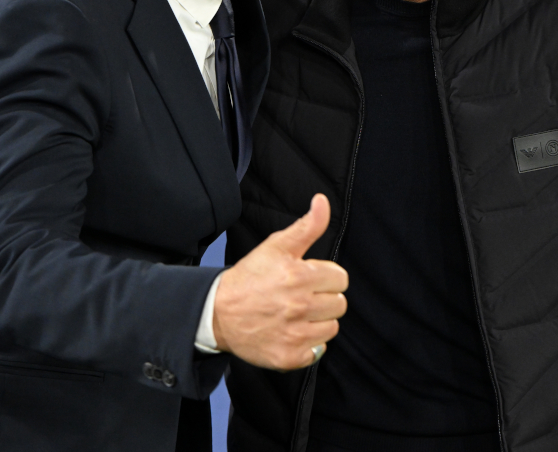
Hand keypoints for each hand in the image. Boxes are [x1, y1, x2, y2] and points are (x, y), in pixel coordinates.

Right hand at [212, 194, 347, 370]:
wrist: (217, 313)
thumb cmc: (250, 277)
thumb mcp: (276, 245)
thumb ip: (307, 226)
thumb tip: (323, 201)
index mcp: (299, 276)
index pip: (340, 278)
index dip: (325, 277)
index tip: (309, 278)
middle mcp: (299, 306)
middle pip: (339, 304)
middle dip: (324, 299)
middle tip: (301, 297)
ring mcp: (294, 334)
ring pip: (331, 328)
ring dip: (318, 322)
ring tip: (296, 315)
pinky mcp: (288, 356)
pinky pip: (317, 352)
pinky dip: (308, 345)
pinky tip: (291, 333)